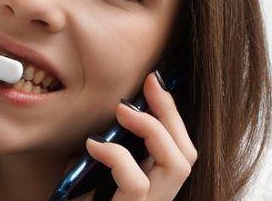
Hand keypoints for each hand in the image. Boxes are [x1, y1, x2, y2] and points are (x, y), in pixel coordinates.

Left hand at [83, 73, 197, 199]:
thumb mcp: (84, 180)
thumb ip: (98, 159)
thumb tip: (99, 132)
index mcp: (152, 189)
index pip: (179, 149)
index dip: (172, 114)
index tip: (155, 81)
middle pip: (187, 153)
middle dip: (170, 113)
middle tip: (147, 86)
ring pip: (178, 165)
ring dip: (153, 129)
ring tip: (123, 112)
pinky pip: (137, 183)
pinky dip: (118, 157)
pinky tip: (94, 146)